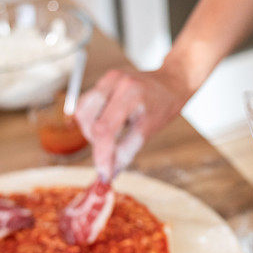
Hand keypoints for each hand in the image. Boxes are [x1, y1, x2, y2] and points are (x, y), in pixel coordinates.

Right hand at [75, 65, 190, 180]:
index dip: (101, 155)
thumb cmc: (163, 106)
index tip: (104, 174)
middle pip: (87, 119)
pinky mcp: (102, 81)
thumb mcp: (149, 130)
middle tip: (110, 153)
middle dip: (95, 143)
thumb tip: (109, 173)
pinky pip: (85, 105)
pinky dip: (91, 120)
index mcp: (131, 93)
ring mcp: (106, 79)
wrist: (169, 83)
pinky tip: (108, 123)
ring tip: (111, 135)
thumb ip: (126, 152)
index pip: (105, 129)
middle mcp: (115, 81)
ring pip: (82, 112)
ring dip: (90, 131)